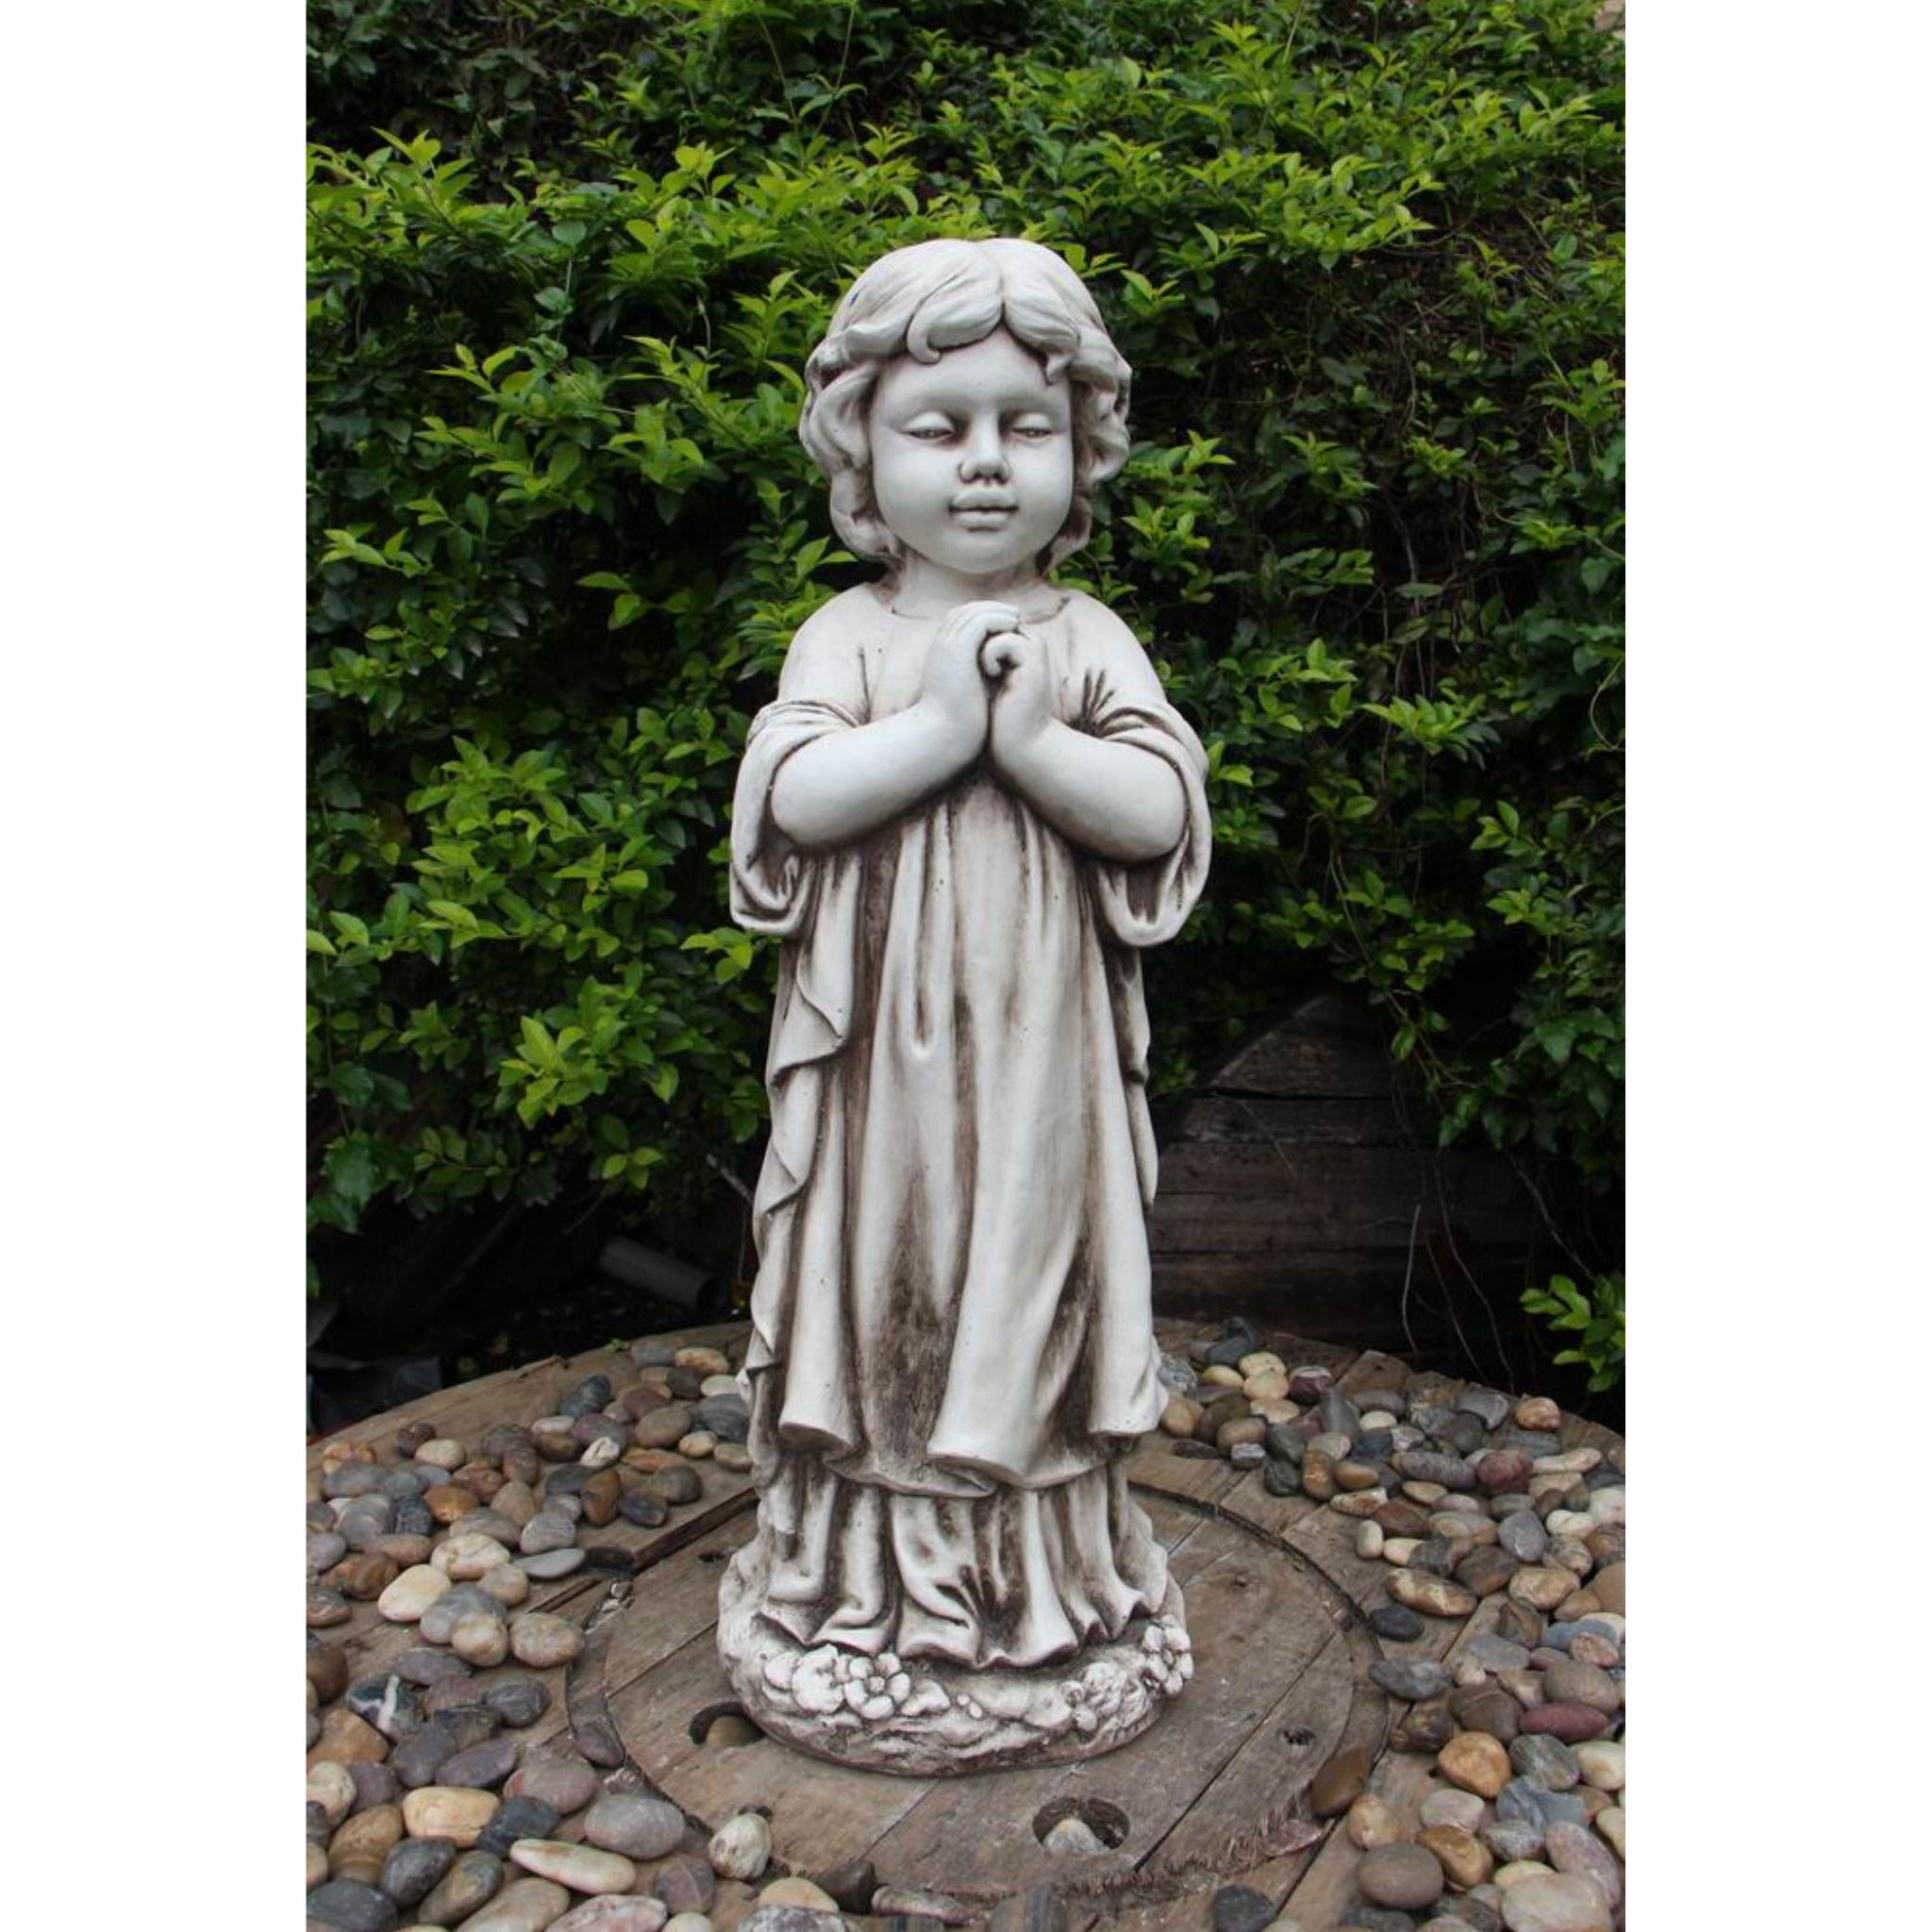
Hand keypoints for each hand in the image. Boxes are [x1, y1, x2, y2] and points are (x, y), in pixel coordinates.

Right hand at [917, 600, 1017, 759]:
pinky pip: (981, 622)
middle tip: (1014, 613)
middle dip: (990, 608)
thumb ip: (975, 676)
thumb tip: (992, 671)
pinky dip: (998, 619)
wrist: (945, 733)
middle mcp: (941, 645)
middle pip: (964, 611)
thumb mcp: (967, 692)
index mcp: (940, 655)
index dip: (981, 617)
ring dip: (997, 611)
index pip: (958, 621)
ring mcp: (947, 645)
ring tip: (1017, 618)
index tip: (1004, 623)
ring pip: (972, 612)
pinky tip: (1014, 626)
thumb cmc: (957, 721)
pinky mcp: (959, 649)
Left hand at [981, 627, 1055, 772]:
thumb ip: (980, 654)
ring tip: (987, 673)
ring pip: (999, 626)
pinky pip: (1005, 641)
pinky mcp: (1034, 660)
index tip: (970, 663)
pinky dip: (990, 657)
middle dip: (978, 639)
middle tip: (977, 668)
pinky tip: (992, 676)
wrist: (1018, 742)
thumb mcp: (986, 679)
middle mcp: (1029, 644)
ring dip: (983, 648)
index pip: (990, 621)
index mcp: (1019, 646)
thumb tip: (958, 633)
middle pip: (994, 619)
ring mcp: (1034, 650)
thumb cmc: (999, 717)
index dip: (974, 636)